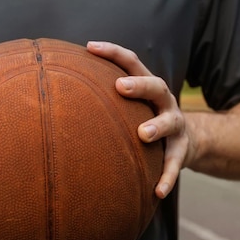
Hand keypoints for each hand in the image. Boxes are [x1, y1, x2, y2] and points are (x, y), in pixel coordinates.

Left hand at [86, 41, 190, 198]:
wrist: (187, 140)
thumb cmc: (142, 117)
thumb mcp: (129, 104)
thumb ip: (103, 96)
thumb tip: (52, 91)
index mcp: (147, 85)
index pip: (131, 62)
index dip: (113, 52)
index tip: (89, 46)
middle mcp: (164, 101)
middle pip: (156, 86)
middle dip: (139, 85)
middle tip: (121, 87)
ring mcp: (175, 125)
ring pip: (170, 123)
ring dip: (157, 126)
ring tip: (143, 134)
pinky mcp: (181, 150)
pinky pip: (175, 164)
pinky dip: (167, 177)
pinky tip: (156, 192)